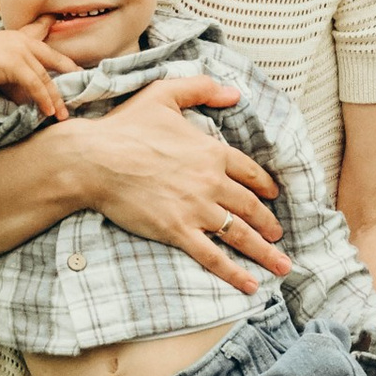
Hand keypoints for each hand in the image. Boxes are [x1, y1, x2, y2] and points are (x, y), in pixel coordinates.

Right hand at [0, 22, 70, 119]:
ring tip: (61, 113)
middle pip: (53, 59)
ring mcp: (19, 50)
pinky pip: (35, 84)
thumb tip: (26, 96)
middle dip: (69, 74)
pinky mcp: (14, 63)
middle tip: (81, 88)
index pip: (46, 46)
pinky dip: (43, 98)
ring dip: (54, 97)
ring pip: (45, 76)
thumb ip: (14, 75)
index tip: (76, 69)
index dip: (63, 59)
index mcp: (18, 36)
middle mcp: (21, 41)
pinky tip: (47, 110)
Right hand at [75, 73, 290, 294]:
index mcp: (211, 152)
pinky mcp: (177, 231)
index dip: (266, 186)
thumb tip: (235, 91)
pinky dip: (234, 273)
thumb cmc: (125, 127)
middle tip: (279, 234)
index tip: (274, 196)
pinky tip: (251, 285)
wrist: (93, 159)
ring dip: (265, 252)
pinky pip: (213, 256)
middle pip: (251, 207)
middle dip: (269, 223)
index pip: (250, 173)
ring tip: (282, 265)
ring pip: (240, 234)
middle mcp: (211, 182)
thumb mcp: (164, 94)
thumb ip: (201, 89)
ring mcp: (196, 209)